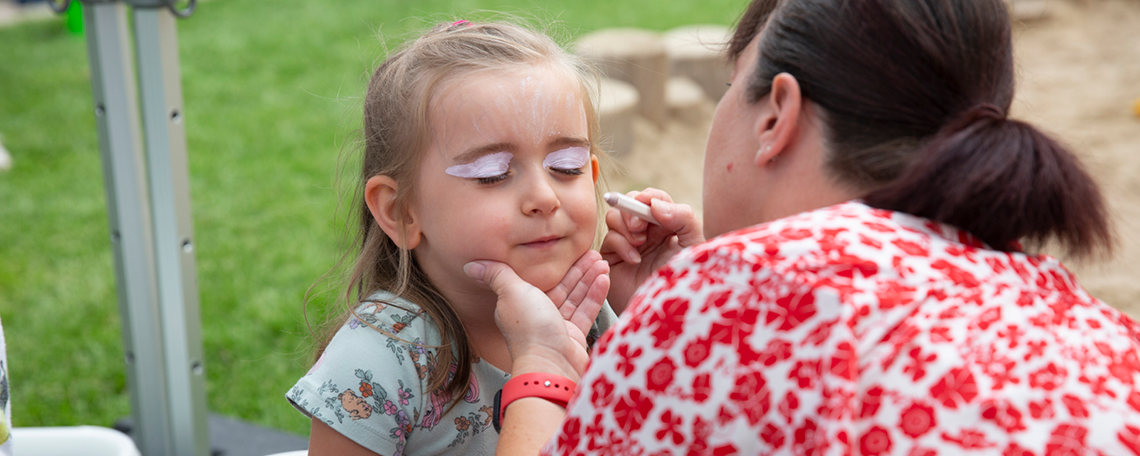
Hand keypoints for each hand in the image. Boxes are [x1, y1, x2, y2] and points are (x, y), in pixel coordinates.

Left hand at [464, 251, 609, 378]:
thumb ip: (497, 275)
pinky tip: (604, 280)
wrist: (551, 364)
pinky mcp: (573, 336)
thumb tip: (471, 265)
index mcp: (520, 303)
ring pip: (575, 297)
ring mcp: (556, 326)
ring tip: (602, 263)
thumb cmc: (530, 330)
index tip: (570, 250)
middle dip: (577, 270)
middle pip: (561, 286)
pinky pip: (585, 311)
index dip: (556, 264)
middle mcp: (537, 314)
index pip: (540, 278)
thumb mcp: (512, 293)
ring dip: (589, 279)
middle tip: (593, 254)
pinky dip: (594, 295)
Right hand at [601, 188, 702, 313]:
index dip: (647, 198)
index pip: (653, 199)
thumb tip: (654, 204)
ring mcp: (628, 245)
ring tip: (640, 244)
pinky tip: (634, 260)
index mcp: (667, 225)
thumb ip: (683, 217)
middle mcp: (646, 233)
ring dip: (625, 226)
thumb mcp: (693, 245)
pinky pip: (608, 239)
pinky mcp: (613, 259)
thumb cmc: (686, 281)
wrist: (670, 315)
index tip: (649, 207)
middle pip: (629, 203)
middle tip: (639, 226)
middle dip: (631, 210)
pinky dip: (620, 244)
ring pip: (614, 217)